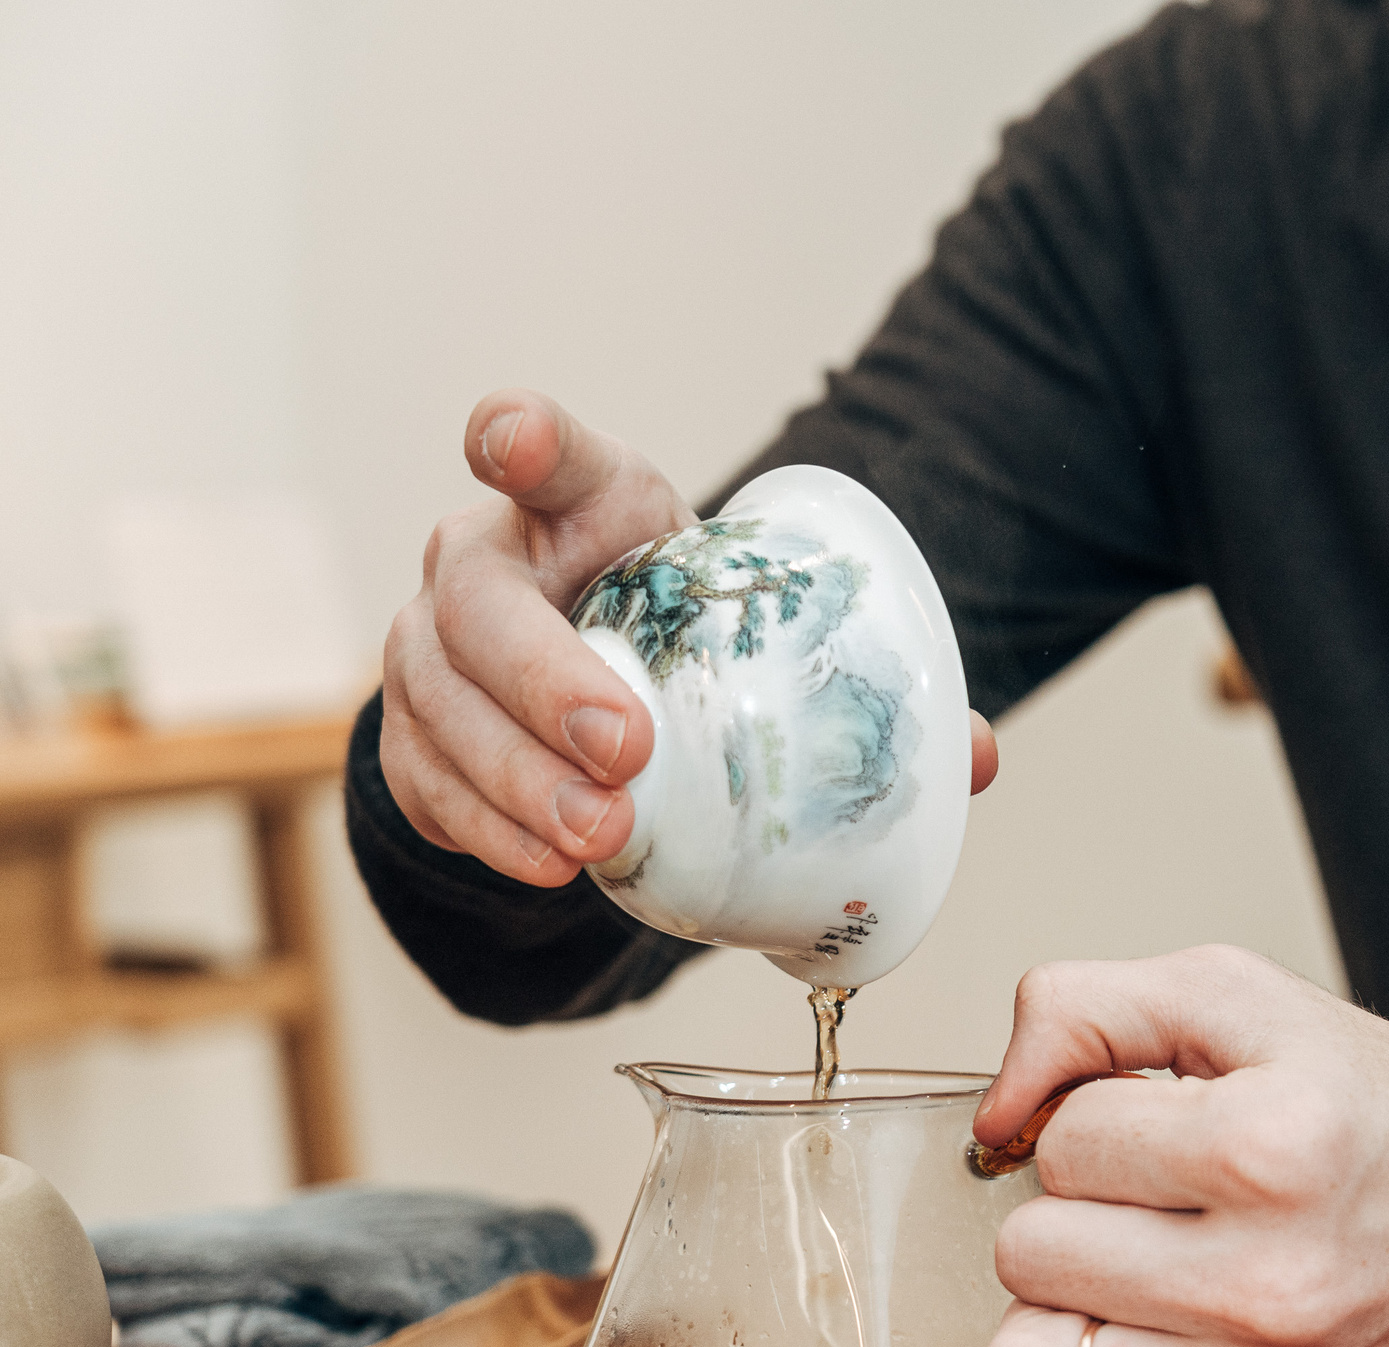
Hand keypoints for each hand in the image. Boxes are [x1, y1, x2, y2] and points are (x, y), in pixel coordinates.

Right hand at [381, 390, 997, 883]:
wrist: (589, 702)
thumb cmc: (687, 645)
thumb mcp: (755, 630)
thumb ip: (855, 679)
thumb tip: (975, 756)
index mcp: (582, 507)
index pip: (542, 451)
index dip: (519, 437)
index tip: (509, 441)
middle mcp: (484, 561)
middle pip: (481, 601)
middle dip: (545, 678)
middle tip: (624, 752)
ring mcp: (427, 647)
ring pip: (439, 700)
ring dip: (516, 776)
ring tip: (599, 836)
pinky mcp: (410, 733)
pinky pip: (424, 781)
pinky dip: (485, 827)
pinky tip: (548, 864)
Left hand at [958, 945, 1388, 1346]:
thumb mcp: (1245, 996)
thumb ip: (1092, 1005)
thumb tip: (995, 1105)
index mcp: (1266, 1146)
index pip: (1063, 1139)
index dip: (1095, 1117)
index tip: (1157, 1121)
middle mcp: (1264, 1279)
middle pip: (1033, 1251)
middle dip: (1077, 1208)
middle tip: (1154, 1195)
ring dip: (1061, 1318)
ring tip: (1124, 1285)